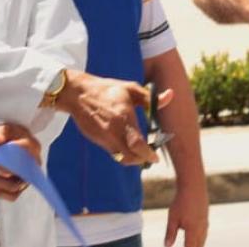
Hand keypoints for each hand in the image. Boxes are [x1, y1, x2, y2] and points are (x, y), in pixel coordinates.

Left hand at [0, 123, 41, 201]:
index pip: (23, 151)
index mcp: (32, 146)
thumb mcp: (5, 128)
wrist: (14, 142)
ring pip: (14, 186)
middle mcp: (33, 164)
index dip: (8, 153)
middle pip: (18, 172)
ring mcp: (27, 176)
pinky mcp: (20, 185)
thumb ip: (0, 132)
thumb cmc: (11, 135)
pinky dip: (0, 193)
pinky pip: (13, 195)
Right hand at [57, 71, 172, 165]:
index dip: (148, 154)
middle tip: (150, 156)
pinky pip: (113, 153)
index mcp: (123, 117)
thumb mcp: (131, 89)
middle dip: (142, 160)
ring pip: (121, 158)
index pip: (138, 144)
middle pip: (130, 156)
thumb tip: (170, 95)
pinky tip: (127, 145)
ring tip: (141, 152)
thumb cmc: (108, 89)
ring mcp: (103, 137)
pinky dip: (123, 153)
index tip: (155, 157)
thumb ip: (151, 98)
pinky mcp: (97, 140)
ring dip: (133, 159)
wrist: (79, 94)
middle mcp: (113, 130)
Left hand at [165, 182, 209, 246]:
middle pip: (199, 246)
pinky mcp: (206, 217)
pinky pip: (205, 232)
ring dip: (198, 245)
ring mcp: (205, 223)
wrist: (193, 186)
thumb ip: (170, 233)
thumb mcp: (172, 218)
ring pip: (203, 239)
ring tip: (194, 246)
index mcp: (192, 231)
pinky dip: (201, 238)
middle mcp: (201, 229)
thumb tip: (167, 246)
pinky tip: (198, 236)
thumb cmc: (181, 202)